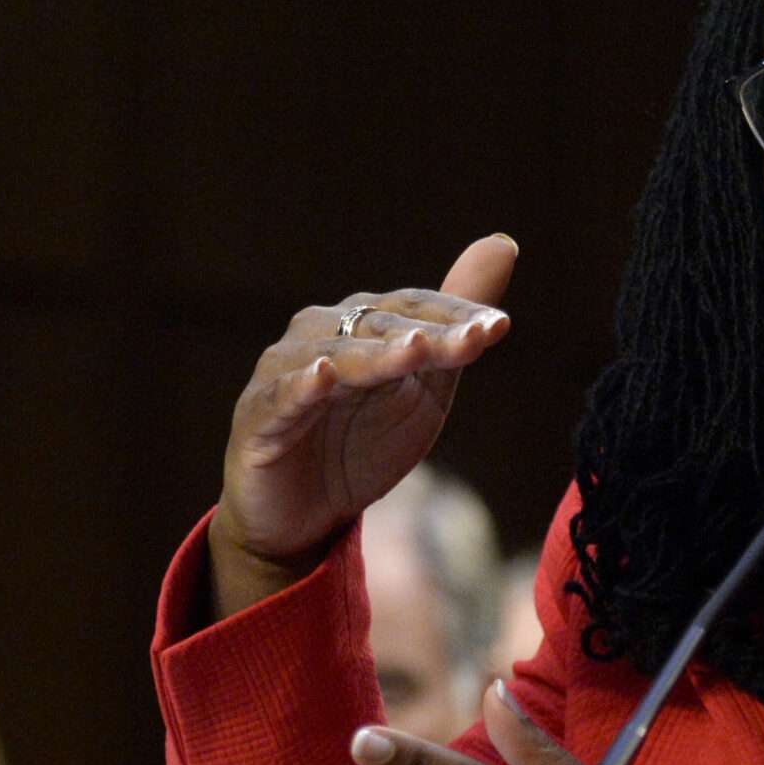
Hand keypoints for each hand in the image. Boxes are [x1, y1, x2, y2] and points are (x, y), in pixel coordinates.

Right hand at [209, 234, 515, 616]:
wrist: (301, 520)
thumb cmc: (360, 445)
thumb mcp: (425, 389)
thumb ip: (456, 328)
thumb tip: (504, 244)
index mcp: (359, 325)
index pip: (413, 307)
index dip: (455, 315)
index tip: (498, 327)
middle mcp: (319, 335)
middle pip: (378, 327)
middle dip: (428, 335)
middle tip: (473, 340)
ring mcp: (284, 373)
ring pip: (336, 357)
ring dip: (377, 355)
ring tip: (414, 349)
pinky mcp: (259, 418)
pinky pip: (284, 397)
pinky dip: (303, 385)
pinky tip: (325, 376)